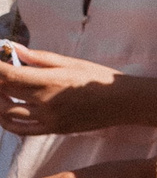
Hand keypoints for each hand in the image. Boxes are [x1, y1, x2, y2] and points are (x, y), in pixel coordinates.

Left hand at [0, 49, 156, 136]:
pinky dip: (7, 121)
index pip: (8, 75)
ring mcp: (48, 118)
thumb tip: (14, 48)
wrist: (123, 102)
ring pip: (8, 112)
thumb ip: (40, 57)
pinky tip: (5, 112)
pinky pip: (21, 129)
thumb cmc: (99, 78)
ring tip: (1, 92)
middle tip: (1, 75)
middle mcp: (45, 101)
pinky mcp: (53, 129)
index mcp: (50, 80)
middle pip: (4, 92)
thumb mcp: (71, 62)